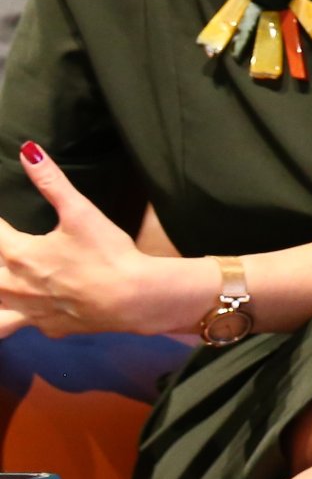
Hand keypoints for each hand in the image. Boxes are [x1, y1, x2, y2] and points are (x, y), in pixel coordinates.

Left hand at [0, 144, 194, 337]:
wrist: (131, 298)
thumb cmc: (106, 253)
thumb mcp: (80, 212)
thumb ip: (51, 182)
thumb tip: (28, 151)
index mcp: (18, 254)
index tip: (2, 219)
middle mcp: (13, 286)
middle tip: (8, 249)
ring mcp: (28, 311)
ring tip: (5, 287)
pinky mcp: (47, 327)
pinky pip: (22, 323)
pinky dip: (20, 316)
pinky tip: (31, 308)